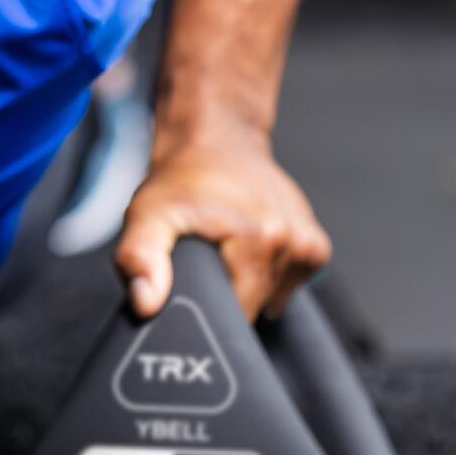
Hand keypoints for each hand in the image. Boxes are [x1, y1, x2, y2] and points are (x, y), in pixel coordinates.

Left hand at [115, 122, 328, 322]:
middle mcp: (292, 241)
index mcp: (258, 238)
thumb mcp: (145, 215)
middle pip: (255, 305)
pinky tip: (247, 248)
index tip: (194, 283)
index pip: (238, 314)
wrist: (217, 140)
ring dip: (246, 282)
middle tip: (204, 259)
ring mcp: (309, 244)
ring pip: (271, 296)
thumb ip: (140, 258)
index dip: (209, 309)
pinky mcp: (315, 247)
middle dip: (227, 293)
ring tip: (224, 248)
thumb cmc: (180, 180)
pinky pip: (288, 283)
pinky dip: (266, 274)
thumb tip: (145, 302)